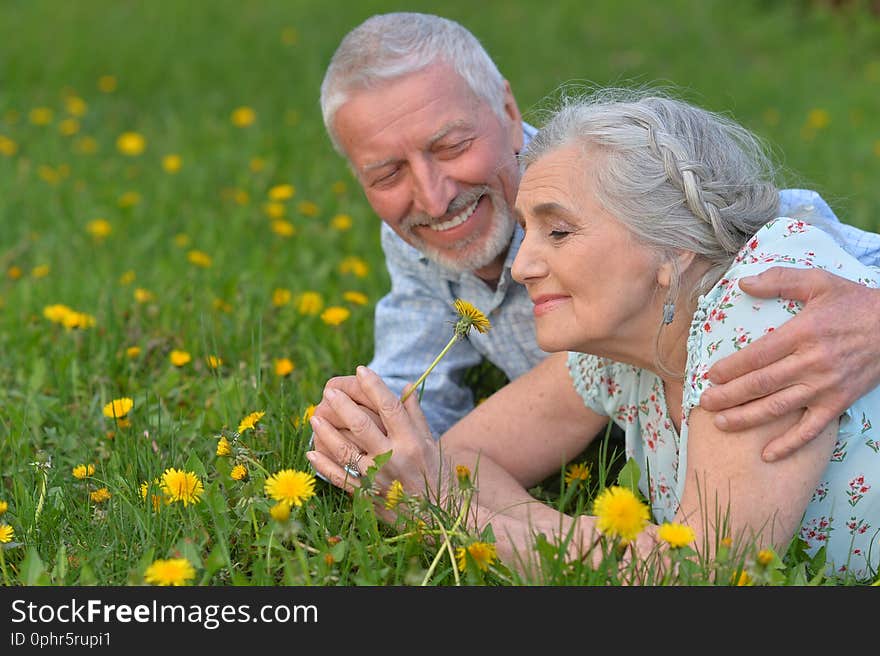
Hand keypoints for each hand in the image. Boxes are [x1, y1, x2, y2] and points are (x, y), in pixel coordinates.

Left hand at [307, 366, 442, 501]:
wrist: (439, 514)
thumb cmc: (436, 474)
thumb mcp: (431, 442)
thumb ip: (415, 415)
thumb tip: (405, 385)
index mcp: (411, 442)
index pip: (390, 407)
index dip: (374, 386)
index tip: (362, 370)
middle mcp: (394, 458)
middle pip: (362, 426)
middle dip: (343, 405)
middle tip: (330, 390)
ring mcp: (377, 478)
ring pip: (344, 451)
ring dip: (326, 432)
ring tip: (315, 416)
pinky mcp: (367, 496)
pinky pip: (339, 478)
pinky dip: (323, 466)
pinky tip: (311, 453)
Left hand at [699, 267, 879, 461]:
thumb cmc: (855, 304)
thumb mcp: (819, 282)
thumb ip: (780, 280)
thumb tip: (744, 283)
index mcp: (802, 333)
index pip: (757, 355)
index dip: (730, 367)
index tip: (710, 375)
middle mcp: (811, 363)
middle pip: (761, 384)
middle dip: (728, 396)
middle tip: (703, 403)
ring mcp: (825, 387)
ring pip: (778, 408)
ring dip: (746, 418)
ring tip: (720, 423)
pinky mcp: (838, 404)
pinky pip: (811, 430)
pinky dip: (789, 445)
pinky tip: (767, 455)